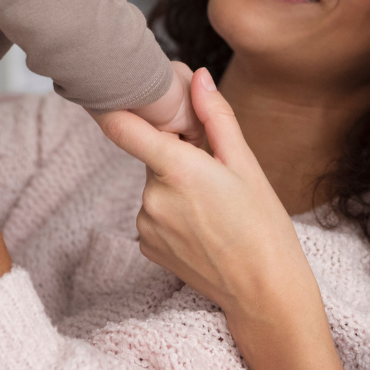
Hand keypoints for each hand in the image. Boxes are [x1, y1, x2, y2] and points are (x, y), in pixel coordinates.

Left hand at [104, 69, 369, 369]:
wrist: (264, 293)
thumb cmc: (264, 226)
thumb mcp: (246, 165)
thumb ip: (215, 118)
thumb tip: (197, 77)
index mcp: (178, 169)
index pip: (123, 127)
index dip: (111, 102)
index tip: (106, 85)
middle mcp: (152, 197)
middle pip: (152, 155)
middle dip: (176, 154)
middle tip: (214, 171)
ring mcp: (145, 224)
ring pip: (154, 185)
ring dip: (175, 185)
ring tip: (214, 208)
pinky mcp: (145, 246)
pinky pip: (153, 213)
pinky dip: (173, 212)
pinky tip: (203, 228)